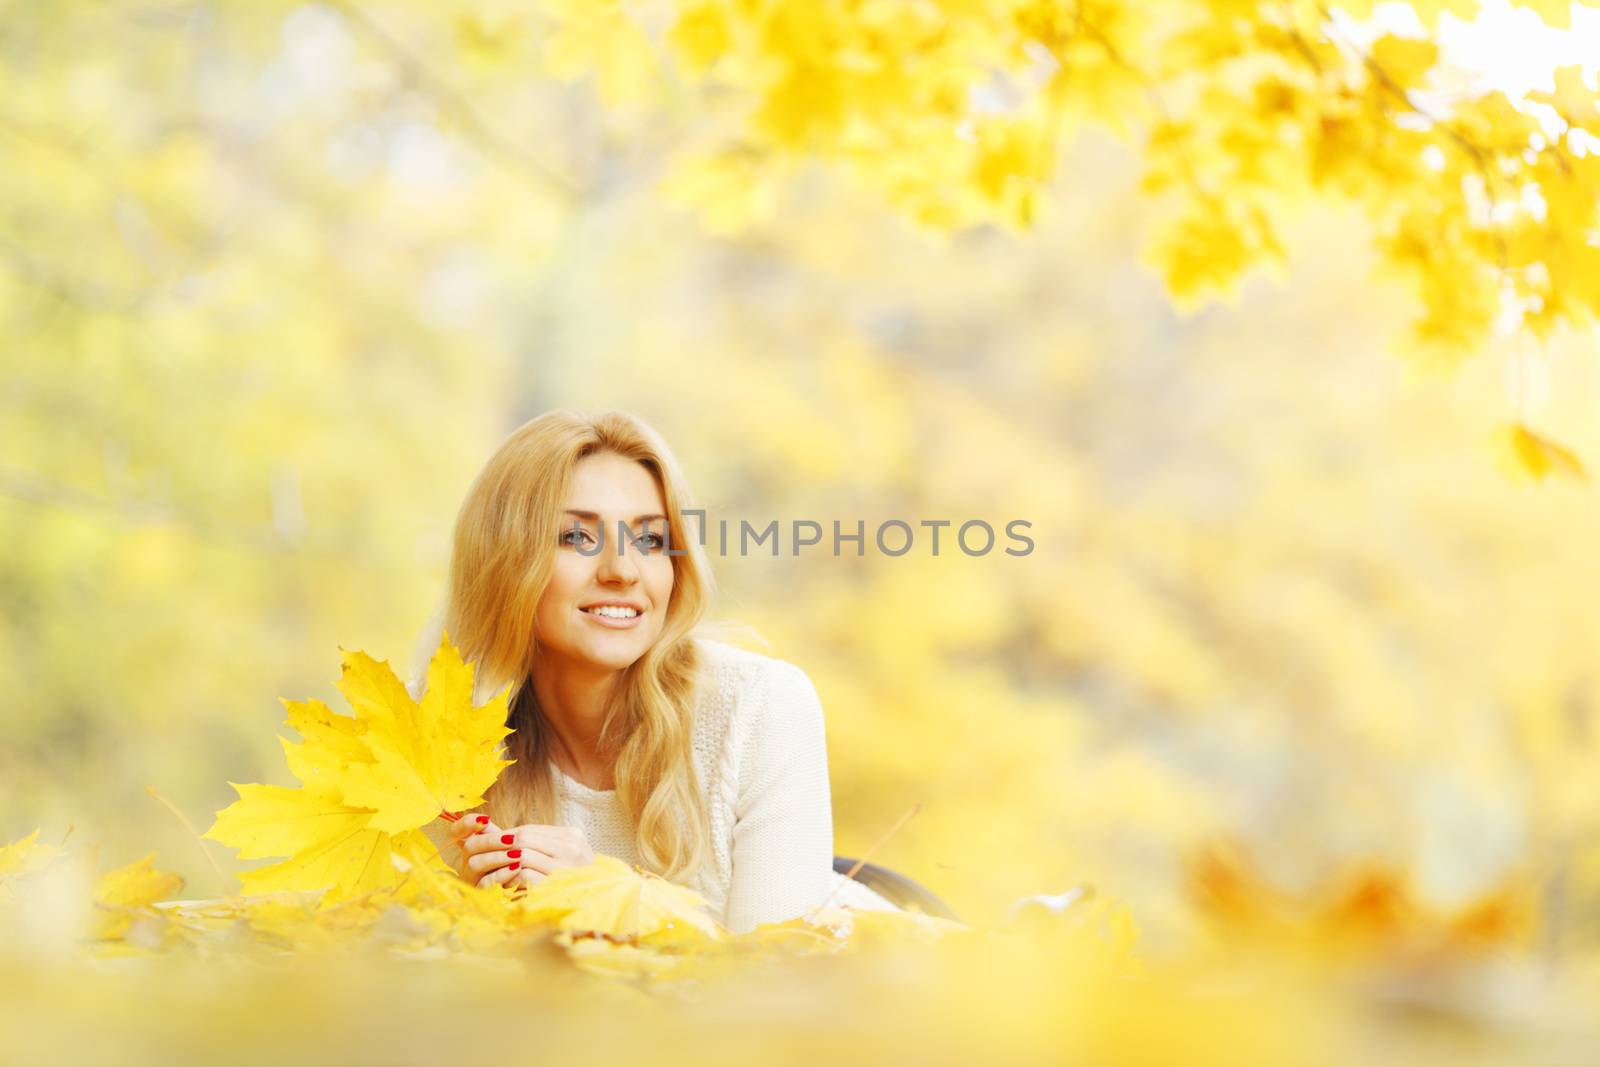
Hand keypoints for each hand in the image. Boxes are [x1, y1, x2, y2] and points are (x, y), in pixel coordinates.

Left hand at [449, 815, 595, 889]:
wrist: (597, 906)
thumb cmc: (572, 881)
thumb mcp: (559, 856)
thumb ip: (532, 844)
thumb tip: (489, 828)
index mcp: (572, 837)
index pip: (529, 830)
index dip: (504, 836)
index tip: (484, 841)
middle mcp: (571, 849)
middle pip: (523, 839)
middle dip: (494, 844)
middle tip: (472, 851)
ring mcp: (566, 868)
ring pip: (522, 856)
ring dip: (499, 863)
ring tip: (483, 869)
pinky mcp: (557, 887)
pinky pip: (525, 877)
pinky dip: (510, 880)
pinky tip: (501, 886)